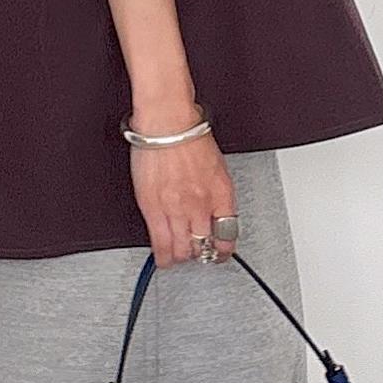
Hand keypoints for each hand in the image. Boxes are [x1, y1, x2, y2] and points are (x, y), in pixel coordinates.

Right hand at [128, 128, 238, 268]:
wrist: (167, 123)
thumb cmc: (189, 137)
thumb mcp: (216, 168)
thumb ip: (215, 193)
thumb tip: (213, 213)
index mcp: (221, 194)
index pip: (228, 234)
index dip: (224, 249)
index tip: (221, 253)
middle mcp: (202, 204)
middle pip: (205, 245)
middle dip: (202, 254)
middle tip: (197, 254)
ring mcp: (177, 208)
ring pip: (183, 249)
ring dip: (182, 257)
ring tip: (179, 257)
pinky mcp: (153, 209)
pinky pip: (161, 243)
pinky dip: (163, 256)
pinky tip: (163, 259)